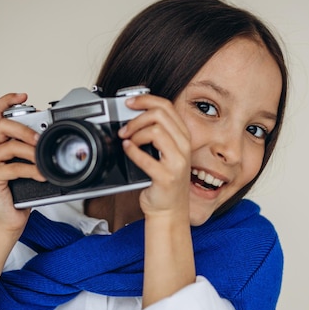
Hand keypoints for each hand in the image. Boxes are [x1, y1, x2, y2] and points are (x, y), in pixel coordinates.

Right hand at [0, 93, 45, 236]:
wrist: (9, 220)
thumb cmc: (19, 193)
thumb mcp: (27, 164)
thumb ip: (30, 149)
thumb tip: (48, 136)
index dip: (7, 100)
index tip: (24, 95)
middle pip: (2, 125)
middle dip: (25, 129)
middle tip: (41, 139)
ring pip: (9, 145)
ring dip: (31, 151)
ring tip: (43, 159)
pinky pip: (13, 166)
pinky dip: (32, 169)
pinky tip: (42, 175)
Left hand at [118, 94, 190, 220]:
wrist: (168, 210)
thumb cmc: (164, 181)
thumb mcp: (165, 152)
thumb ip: (158, 134)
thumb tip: (133, 115)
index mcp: (183, 137)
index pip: (167, 106)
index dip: (146, 100)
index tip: (130, 102)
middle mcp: (184, 147)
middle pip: (160, 115)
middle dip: (137, 117)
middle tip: (124, 128)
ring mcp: (177, 162)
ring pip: (156, 131)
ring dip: (135, 133)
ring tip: (127, 141)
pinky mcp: (167, 177)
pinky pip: (146, 158)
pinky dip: (132, 151)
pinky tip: (127, 150)